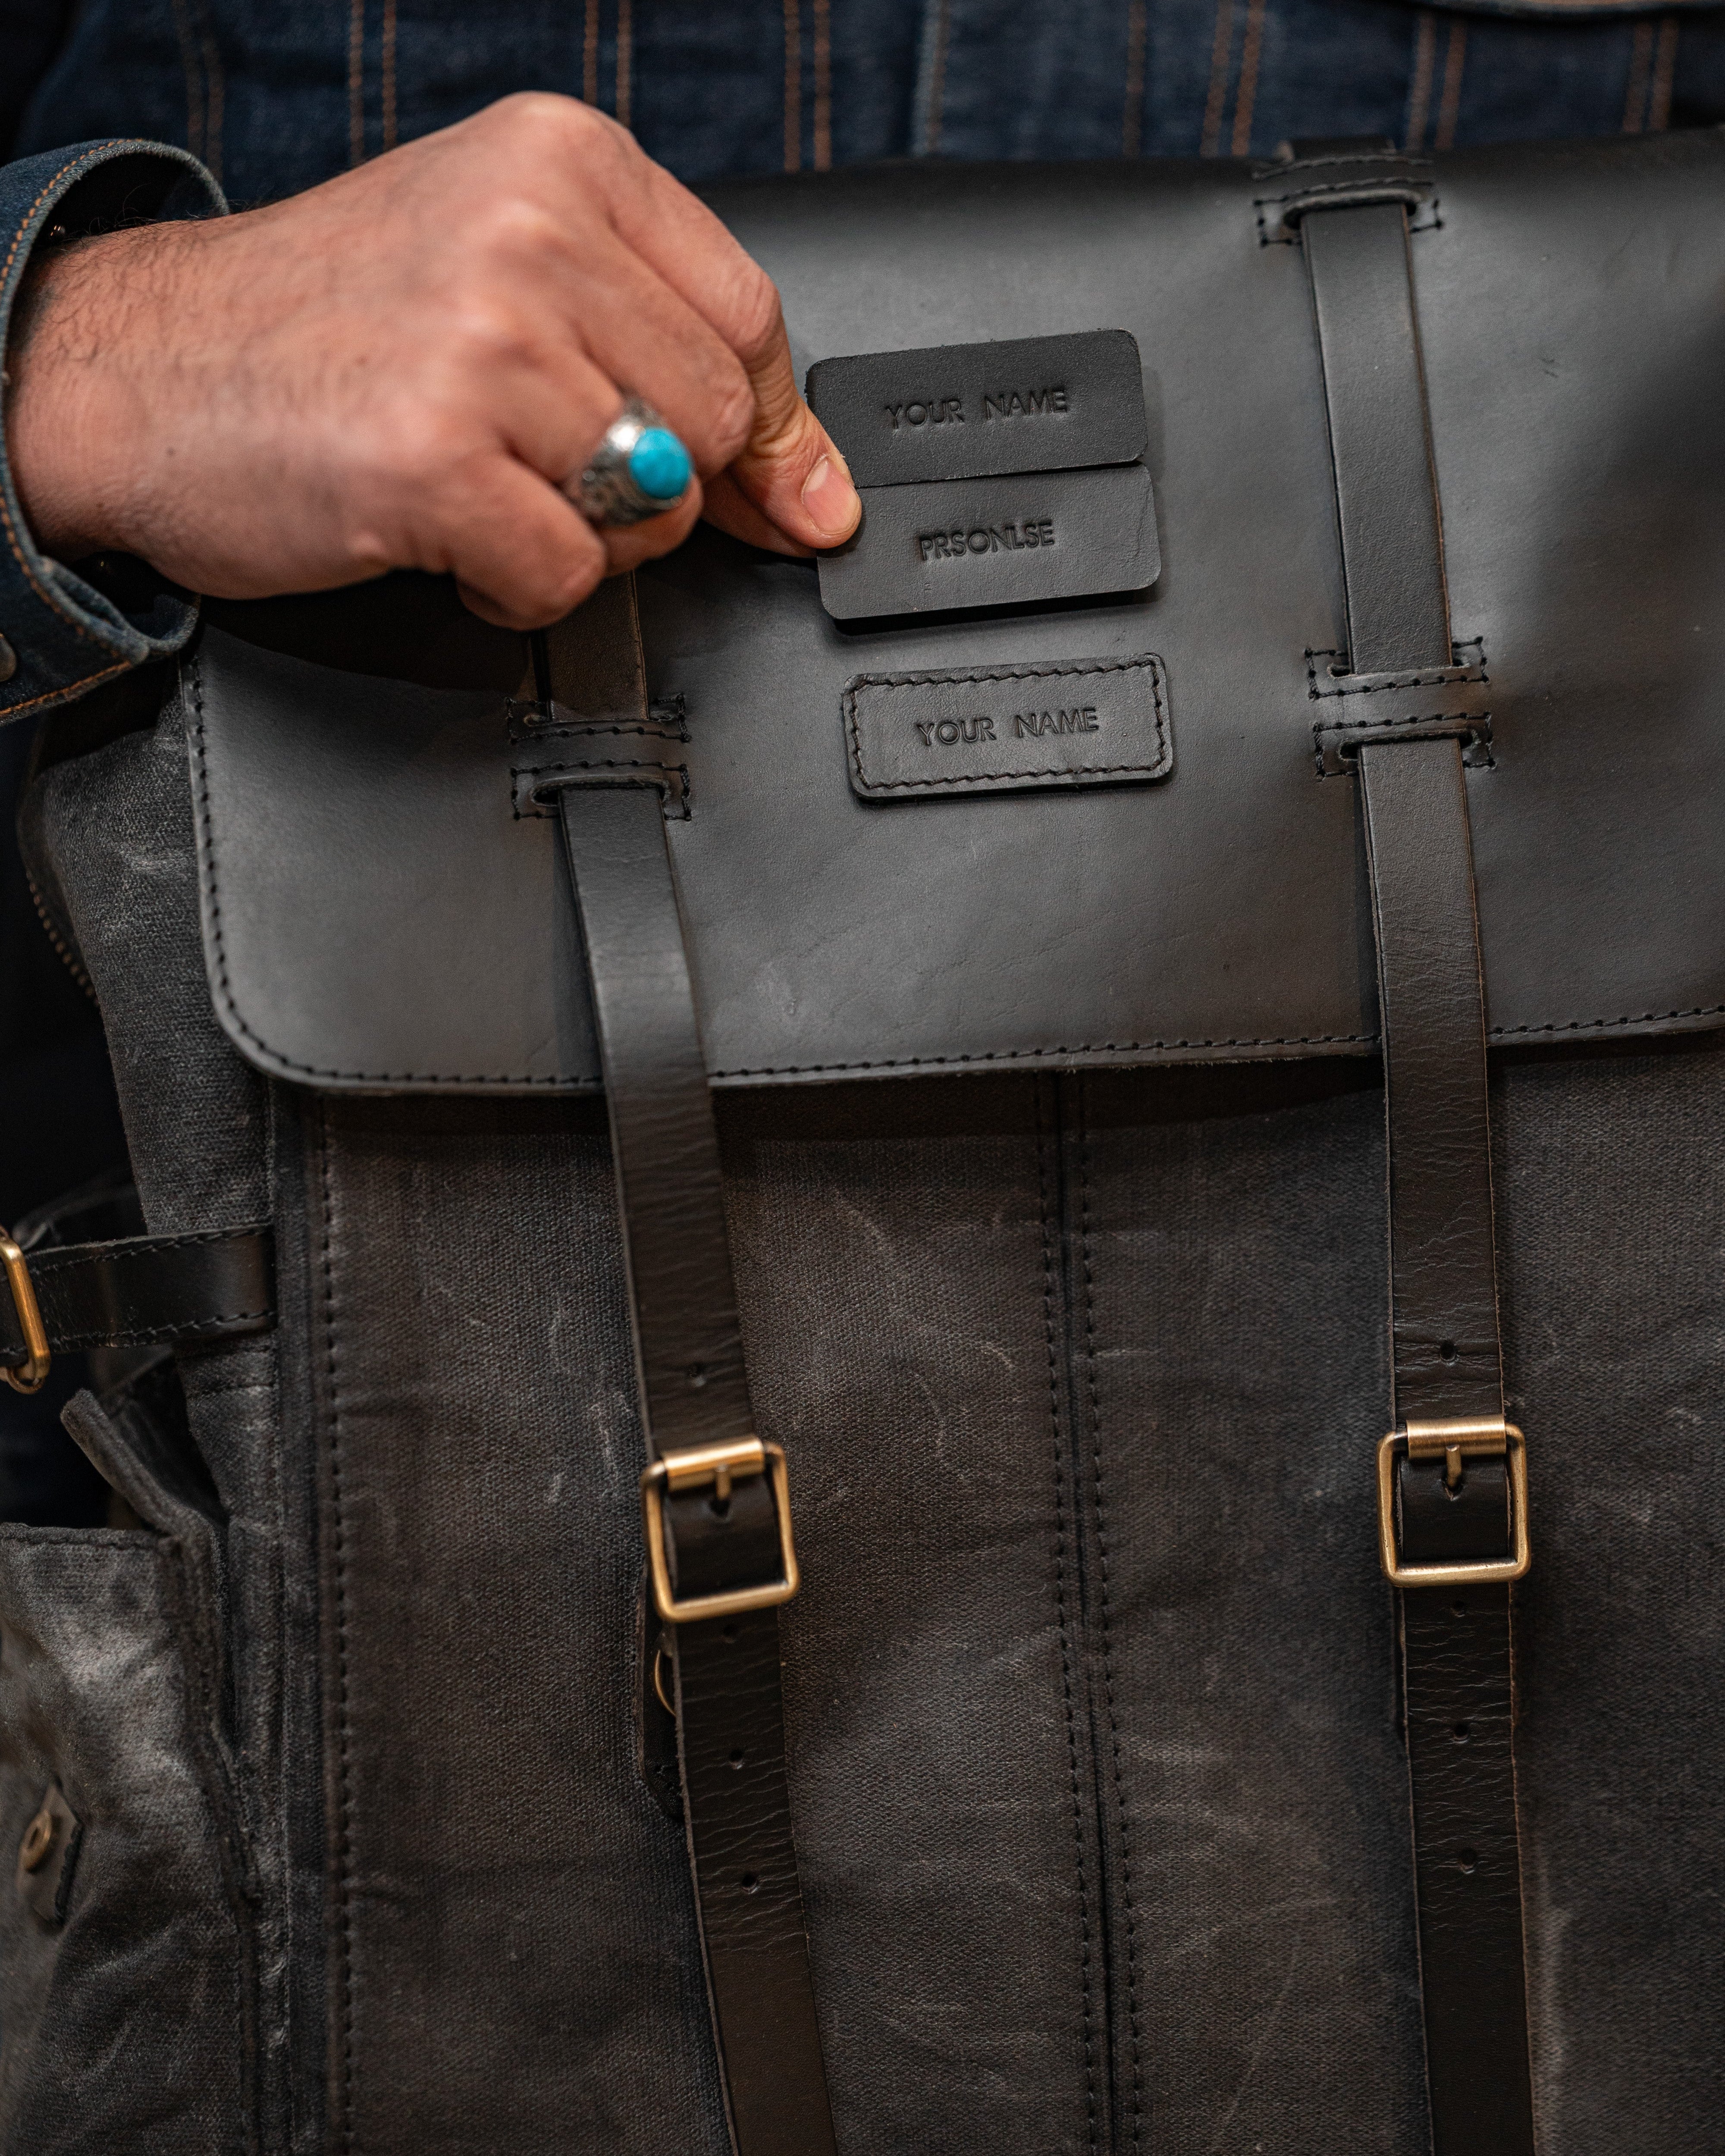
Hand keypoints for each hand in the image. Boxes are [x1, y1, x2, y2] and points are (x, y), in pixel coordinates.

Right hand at [3, 94, 860, 628]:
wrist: (140, 368)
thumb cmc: (326, 327)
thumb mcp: (503, 283)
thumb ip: (663, 359)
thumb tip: (817, 497)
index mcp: (560, 164)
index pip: (750, 320)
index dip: (763, 430)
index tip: (761, 488)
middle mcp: (528, 235)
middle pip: (713, 422)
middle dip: (654, 486)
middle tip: (551, 474)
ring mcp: (482, 346)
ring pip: (651, 508)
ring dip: (581, 539)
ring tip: (487, 494)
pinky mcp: (435, 459)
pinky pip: (569, 575)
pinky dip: (521, 591)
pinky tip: (455, 542)